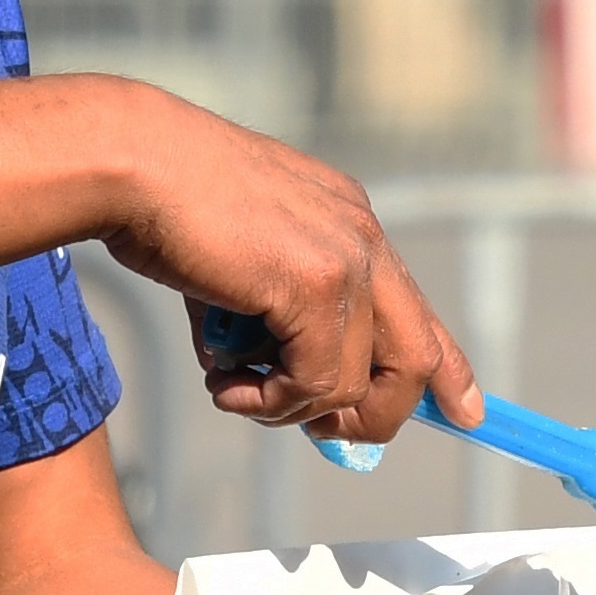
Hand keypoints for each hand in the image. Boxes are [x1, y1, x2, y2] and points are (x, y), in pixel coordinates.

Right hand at [89, 89, 480, 445]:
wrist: (130, 160)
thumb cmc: (163, 205)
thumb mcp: (240, 260)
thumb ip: (274, 317)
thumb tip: (285, 389)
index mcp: (349, 221)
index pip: (417, 308)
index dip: (446, 369)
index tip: (466, 412)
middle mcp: (362, 236)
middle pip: (418, 357)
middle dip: (380, 415)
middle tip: (322, 434)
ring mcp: (346, 259)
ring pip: (360, 383)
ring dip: (293, 409)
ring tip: (234, 390)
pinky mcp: (315, 284)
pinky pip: (317, 383)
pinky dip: (270, 402)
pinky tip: (223, 383)